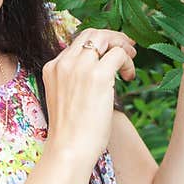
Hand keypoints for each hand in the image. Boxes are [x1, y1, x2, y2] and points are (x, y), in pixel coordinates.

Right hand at [41, 28, 136, 166]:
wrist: (69, 150)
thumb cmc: (71, 133)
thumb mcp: (66, 99)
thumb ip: (75, 81)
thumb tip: (101, 73)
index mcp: (52, 68)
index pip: (77, 44)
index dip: (99, 44)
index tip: (112, 51)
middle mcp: (63, 63)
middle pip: (91, 34)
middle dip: (112, 37)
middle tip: (127, 48)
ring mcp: (80, 67)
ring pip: (105, 38)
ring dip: (122, 45)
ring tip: (131, 58)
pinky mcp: (98, 76)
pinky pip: (118, 54)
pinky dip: (128, 61)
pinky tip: (130, 76)